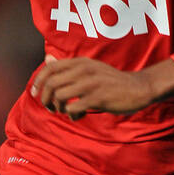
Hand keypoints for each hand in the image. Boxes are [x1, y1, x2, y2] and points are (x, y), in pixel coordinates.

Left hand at [31, 55, 153, 118]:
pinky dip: (72, 116)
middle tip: (51, 108)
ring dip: (59, 108)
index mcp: (80, 62)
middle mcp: (83, 70)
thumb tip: (47, 58)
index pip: (49, 68)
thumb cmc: (112, 81)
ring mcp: (91, 84)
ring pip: (60, 97)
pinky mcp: (98, 98)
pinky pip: (74, 108)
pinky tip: (80, 116)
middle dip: (46, 99)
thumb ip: (68, 66)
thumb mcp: (90, 68)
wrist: (139, 88)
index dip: (37, 82)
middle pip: (51, 84)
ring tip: (67, 112)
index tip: (35, 94)